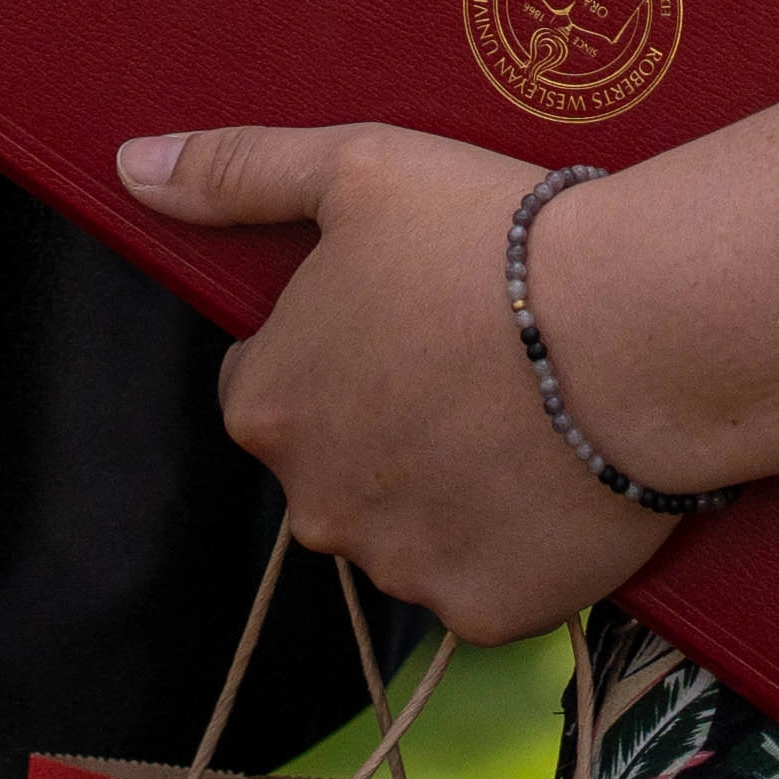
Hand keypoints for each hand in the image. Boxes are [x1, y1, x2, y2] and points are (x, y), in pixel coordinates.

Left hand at [123, 123, 675, 644]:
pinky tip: (556, 479)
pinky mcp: (484, 612)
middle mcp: (313, 503)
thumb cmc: (494, 237)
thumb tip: (132, 167)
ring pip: (407, 530)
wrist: (646, 326)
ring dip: (447, 489)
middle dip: (386, 426)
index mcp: (266, 404)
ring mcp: (399, 567)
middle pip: (335, 467)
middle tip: (474, 364)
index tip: (411, 316)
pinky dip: (512, 545)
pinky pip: (483, 584)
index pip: (272, 387)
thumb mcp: (360, 169)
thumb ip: (237, 173)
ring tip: (528, 417)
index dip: (340, 347)